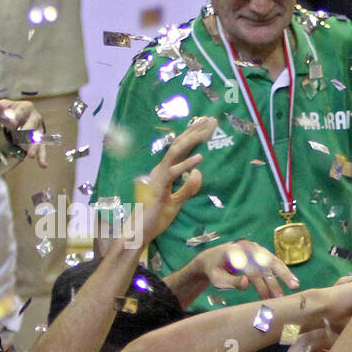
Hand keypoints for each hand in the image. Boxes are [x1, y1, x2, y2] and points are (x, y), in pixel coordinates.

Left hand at [0, 98, 47, 167]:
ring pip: (37, 138)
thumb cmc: (12, 111)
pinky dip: (42, 157)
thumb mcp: (4, 107)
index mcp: (27, 107)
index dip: (16, 117)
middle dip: (27, 132)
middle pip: (31, 125)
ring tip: (31, 155)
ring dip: (34, 147)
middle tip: (21, 136)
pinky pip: (42, 148)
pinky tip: (43, 165)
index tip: (13, 122)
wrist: (21, 116)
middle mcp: (35, 118)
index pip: (21, 112)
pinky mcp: (40, 140)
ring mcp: (39, 130)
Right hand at [133, 115, 214, 246]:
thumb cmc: (156, 217)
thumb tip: (199, 173)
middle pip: (179, 145)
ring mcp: (158, 177)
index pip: (181, 149)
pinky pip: (173, 174)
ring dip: (192, 141)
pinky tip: (199, 158)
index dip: (193, 135)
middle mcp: (161, 170)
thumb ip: (188, 188)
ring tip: (206, 131)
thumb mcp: (178, 202)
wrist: (141, 231)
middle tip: (210, 119)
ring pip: (175, 153)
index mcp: (165, 171)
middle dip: (195, 131)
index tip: (207, 124)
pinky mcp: (159, 189)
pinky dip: (186, 165)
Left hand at [198, 238, 299, 298]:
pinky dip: (283, 272)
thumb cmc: (214, 271)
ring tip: (295, 285)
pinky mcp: (262, 255)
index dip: (259, 284)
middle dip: (278, 278)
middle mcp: (249, 248)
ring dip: (284, 274)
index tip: (265, 297)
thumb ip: (231, 281)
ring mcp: (257, 250)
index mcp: (236, 251)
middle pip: (266, 263)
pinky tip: (292, 281)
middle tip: (287, 291)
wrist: (212, 259)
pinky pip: (274, 263)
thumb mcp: (217, 278)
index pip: (251, 269)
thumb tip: (247, 283)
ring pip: (273, 262)